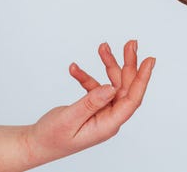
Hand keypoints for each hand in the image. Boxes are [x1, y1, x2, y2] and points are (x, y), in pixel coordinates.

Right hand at [24, 40, 154, 167]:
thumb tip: (111, 87)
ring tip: (103, 47)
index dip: (142, 79)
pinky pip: (94, 87)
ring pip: (112, 83)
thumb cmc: (52, 137)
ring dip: (108, 65)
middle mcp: (108, 117)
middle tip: (131, 43)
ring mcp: (101, 111)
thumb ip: (91, 103)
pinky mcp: (92, 107)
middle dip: (129, 64)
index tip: (150, 60)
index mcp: (108, 125)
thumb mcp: (70, 119)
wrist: (37, 143)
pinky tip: (74, 69)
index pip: (132, 100)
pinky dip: (85, 76)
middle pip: (125, 87)